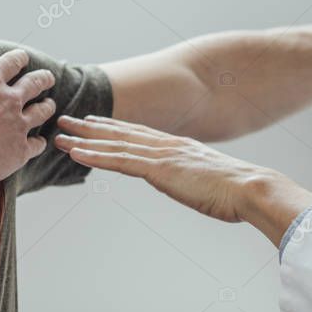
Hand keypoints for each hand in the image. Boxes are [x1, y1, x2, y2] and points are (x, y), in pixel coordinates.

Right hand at [0, 48, 54, 184]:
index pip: (11, 63)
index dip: (18, 58)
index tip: (23, 57)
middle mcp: (10, 100)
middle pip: (35, 84)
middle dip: (43, 79)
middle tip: (48, 78)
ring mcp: (19, 124)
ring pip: (42, 111)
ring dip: (47, 107)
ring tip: (50, 105)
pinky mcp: (22, 149)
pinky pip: (37, 144)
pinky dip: (40, 142)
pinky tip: (40, 143)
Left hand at [55, 115, 262, 221]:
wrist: (251, 188)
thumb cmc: (237, 191)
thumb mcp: (210, 181)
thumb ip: (194, 178)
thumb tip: (192, 184)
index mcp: (178, 147)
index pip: (138, 134)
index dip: (112, 127)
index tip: (92, 122)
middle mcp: (166, 145)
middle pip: (120, 133)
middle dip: (90, 127)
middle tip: (65, 120)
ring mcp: (162, 155)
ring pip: (113, 145)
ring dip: (83, 140)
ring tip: (60, 136)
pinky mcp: (159, 169)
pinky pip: (119, 162)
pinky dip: (95, 156)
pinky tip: (76, 154)